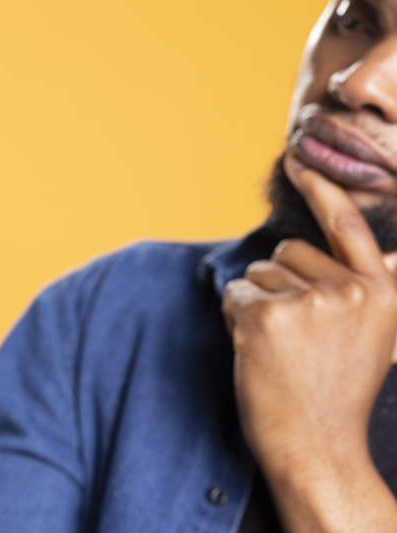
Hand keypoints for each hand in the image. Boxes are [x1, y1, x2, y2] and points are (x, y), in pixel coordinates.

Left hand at [223, 154, 396, 529]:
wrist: (316, 446)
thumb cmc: (335, 392)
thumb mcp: (373, 335)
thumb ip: (375, 288)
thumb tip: (392, 255)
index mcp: (381, 289)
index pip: (346, 226)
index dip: (320, 188)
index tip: (298, 157)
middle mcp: (352, 288)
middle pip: (287, 251)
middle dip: (279, 283)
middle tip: (295, 337)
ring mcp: (310, 300)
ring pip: (258, 273)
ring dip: (258, 304)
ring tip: (281, 349)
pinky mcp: (268, 315)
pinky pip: (235, 293)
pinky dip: (237, 318)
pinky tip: (258, 352)